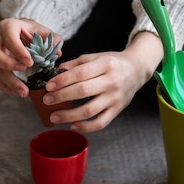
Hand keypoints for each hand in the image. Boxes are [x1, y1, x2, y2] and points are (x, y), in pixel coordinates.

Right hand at [0, 18, 62, 97]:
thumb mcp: (44, 31)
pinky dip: (7, 87)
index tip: (30, 62)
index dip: (18, 50)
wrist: (24, 33)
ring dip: (9, 82)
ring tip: (24, 92)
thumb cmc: (33, 32)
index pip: (9, 37)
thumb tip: (57, 52)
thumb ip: (53, 39)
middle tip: (24, 69)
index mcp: (8, 26)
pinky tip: (18, 91)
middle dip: (7, 64)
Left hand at [41, 32, 163, 132]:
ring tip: (54, 116)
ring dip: (69, 115)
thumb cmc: (113, 62)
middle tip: (47, 100)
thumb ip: (77, 63)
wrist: (137, 69)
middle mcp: (111, 81)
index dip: (63, 80)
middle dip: (62, 97)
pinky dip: (86, 127)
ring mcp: (115, 97)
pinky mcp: (117, 110)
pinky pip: (101, 122)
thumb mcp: (96, 56)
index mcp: (105, 64)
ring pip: (90, 110)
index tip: (48, 86)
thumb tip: (58, 72)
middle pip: (83, 91)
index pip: (80, 73)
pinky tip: (73, 125)